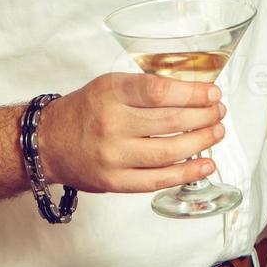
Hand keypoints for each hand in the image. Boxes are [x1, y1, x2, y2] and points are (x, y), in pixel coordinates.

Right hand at [41, 73, 225, 192]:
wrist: (48, 143)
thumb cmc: (84, 111)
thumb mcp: (109, 85)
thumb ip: (145, 88)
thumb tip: (192, 92)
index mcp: (111, 93)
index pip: (161, 91)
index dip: (193, 93)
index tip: (212, 93)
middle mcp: (111, 124)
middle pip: (171, 122)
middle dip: (204, 116)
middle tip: (219, 112)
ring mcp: (113, 156)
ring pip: (169, 152)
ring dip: (201, 142)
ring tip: (216, 133)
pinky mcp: (115, 182)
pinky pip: (158, 180)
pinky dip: (186, 172)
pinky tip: (205, 164)